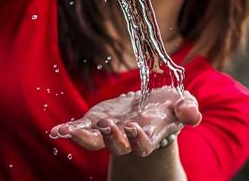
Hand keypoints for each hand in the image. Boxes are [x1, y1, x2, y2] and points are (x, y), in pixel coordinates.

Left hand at [49, 87, 201, 156]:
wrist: (149, 107)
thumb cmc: (167, 106)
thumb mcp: (181, 103)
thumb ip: (187, 109)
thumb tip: (192, 114)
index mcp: (149, 134)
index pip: (144, 144)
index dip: (140, 139)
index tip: (135, 127)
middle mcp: (127, 137)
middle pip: (117, 145)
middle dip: (111, 137)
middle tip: (107, 124)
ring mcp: (109, 131)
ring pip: (94, 141)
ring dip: (82, 137)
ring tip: (67, 132)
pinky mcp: (95, 121)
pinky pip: (80, 128)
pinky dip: (68, 130)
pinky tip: (56, 131)